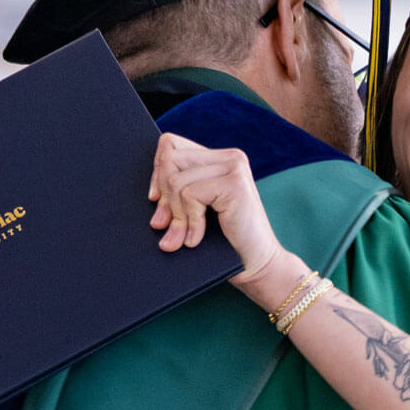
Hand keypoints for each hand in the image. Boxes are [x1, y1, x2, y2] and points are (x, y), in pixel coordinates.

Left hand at [148, 133, 283, 284]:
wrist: (257, 264)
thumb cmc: (224, 240)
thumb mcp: (196, 209)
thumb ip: (178, 192)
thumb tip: (152, 195)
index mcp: (219, 158)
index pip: (170, 145)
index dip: (157, 172)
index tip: (156, 201)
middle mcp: (230, 157)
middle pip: (170, 160)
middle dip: (164, 197)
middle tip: (164, 225)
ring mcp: (235, 168)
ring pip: (176, 181)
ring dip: (175, 216)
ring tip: (179, 239)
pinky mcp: (235, 184)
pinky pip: (190, 195)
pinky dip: (189, 222)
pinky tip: (195, 239)